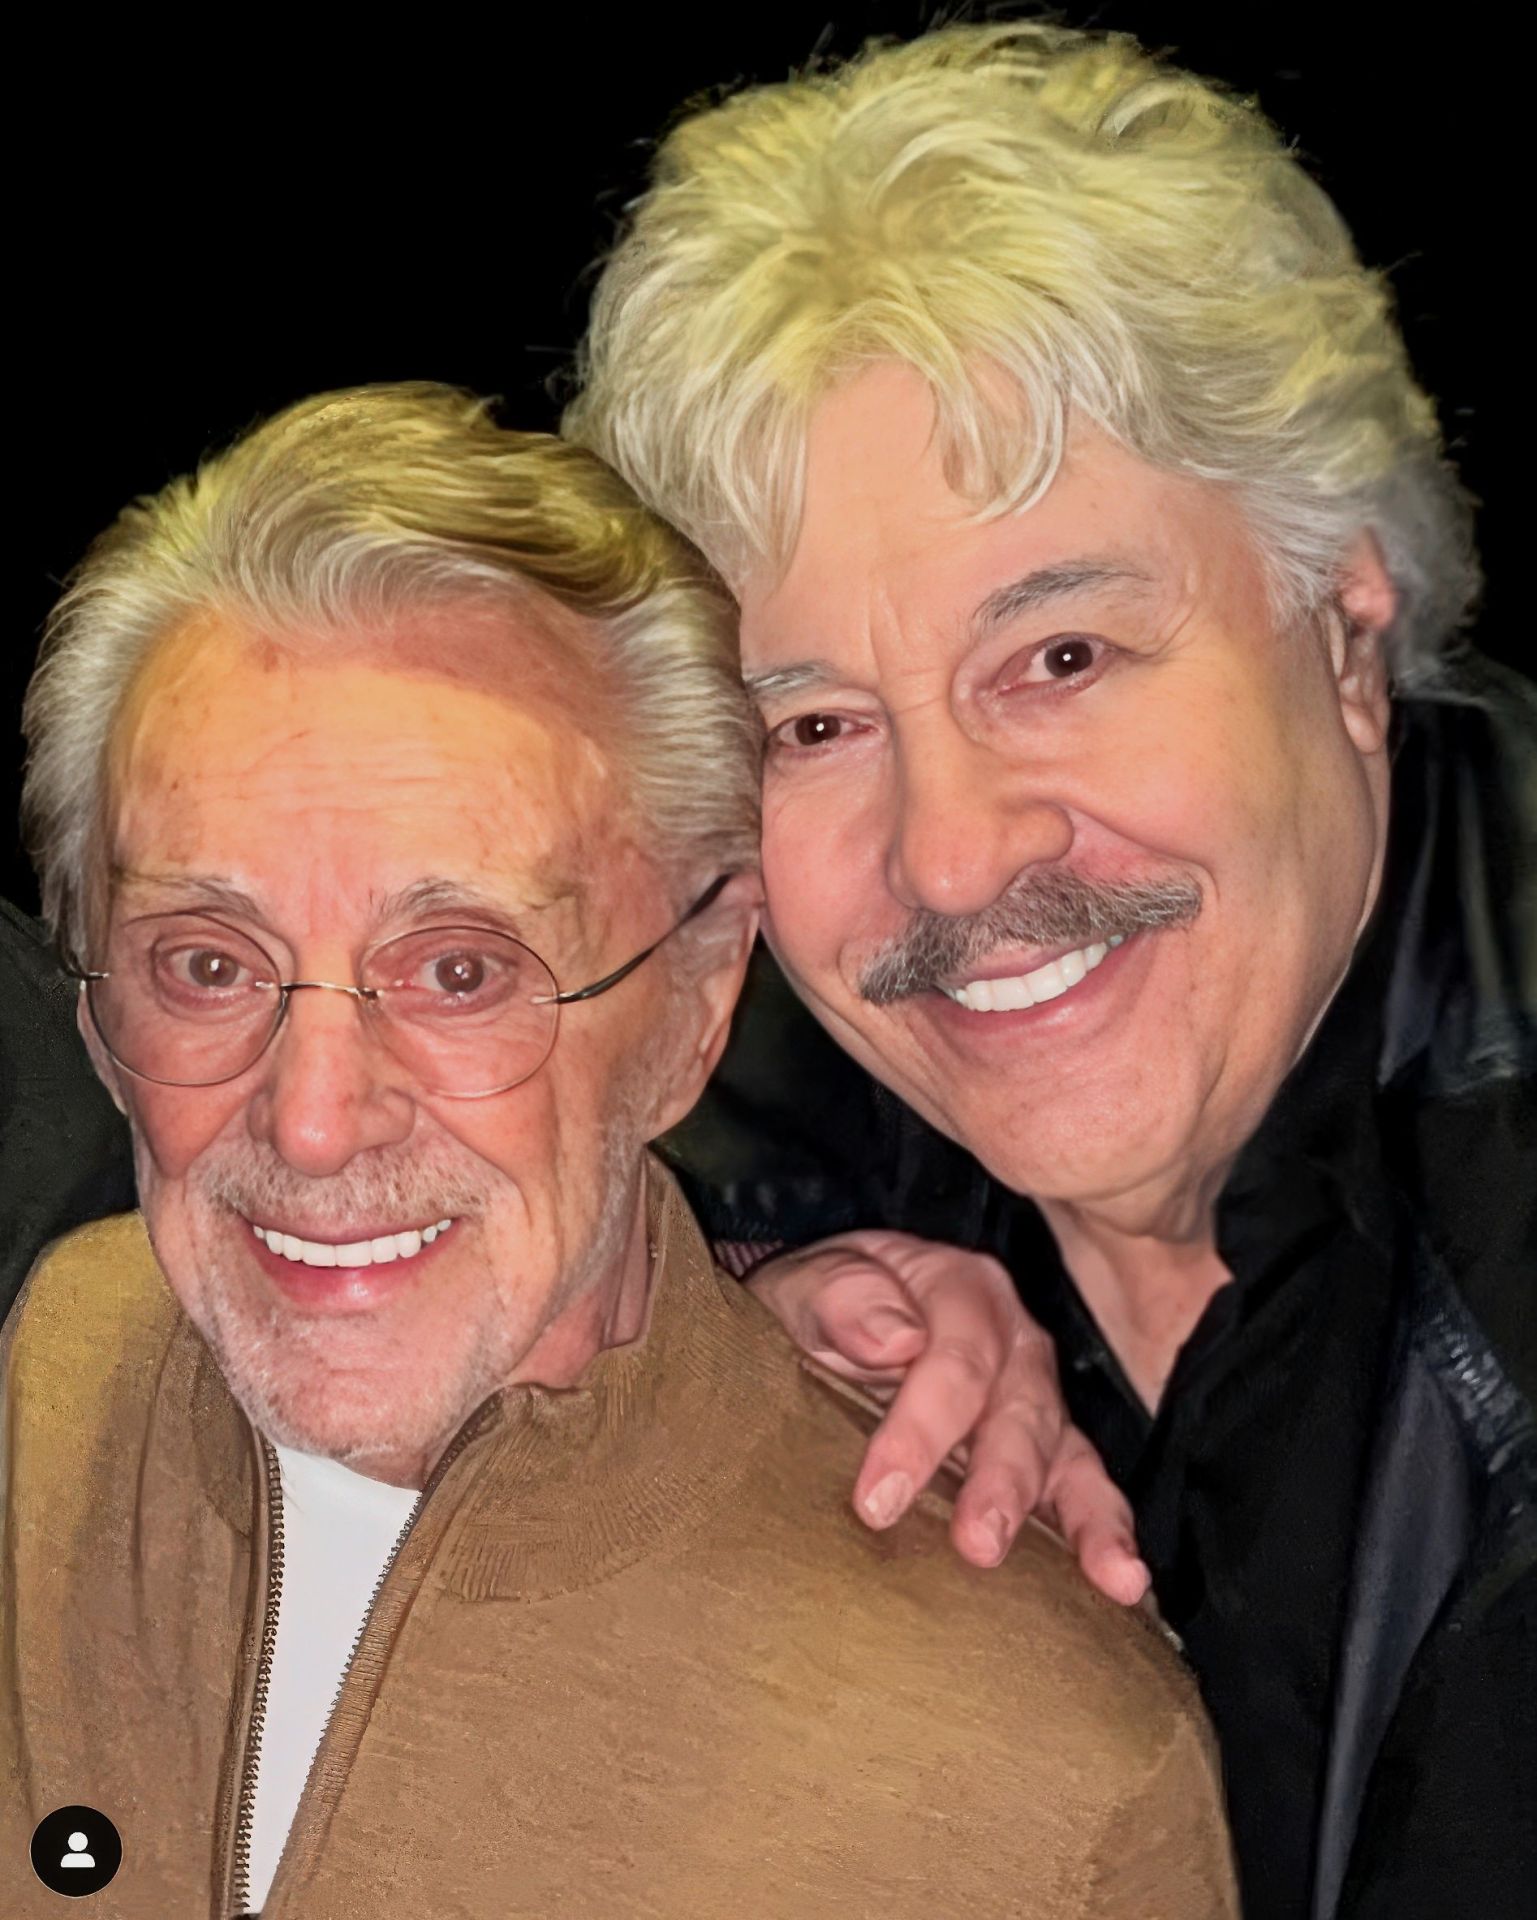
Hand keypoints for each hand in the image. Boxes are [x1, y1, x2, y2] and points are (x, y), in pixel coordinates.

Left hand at [748, 1229, 1149, 1604]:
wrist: (828, 1323)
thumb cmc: (823, 1307)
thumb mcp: (812, 1284)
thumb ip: (844, 1298)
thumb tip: (895, 1338)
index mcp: (961, 1290)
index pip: (956, 1361)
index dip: (920, 1431)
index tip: (877, 1500)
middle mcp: (1013, 1341)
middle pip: (1020, 1411)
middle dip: (1002, 1482)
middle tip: (978, 1543)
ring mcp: (1035, 1396)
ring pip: (1068, 1451)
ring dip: (1081, 1516)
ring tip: (1106, 1572)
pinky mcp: (1044, 1451)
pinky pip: (1084, 1487)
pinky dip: (1104, 1531)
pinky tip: (1124, 1581)